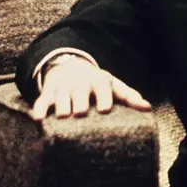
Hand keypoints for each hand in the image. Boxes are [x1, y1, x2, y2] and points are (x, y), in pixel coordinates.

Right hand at [29, 57, 150, 120]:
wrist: (70, 68)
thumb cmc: (97, 84)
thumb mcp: (113, 86)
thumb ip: (129, 96)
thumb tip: (148, 108)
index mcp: (98, 81)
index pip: (101, 87)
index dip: (103, 97)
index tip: (104, 109)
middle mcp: (80, 84)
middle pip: (79, 93)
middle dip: (79, 102)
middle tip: (80, 112)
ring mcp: (63, 88)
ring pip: (60, 97)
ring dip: (61, 106)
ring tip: (63, 116)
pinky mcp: (48, 93)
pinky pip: (41, 101)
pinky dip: (39, 109)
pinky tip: (38, 118)